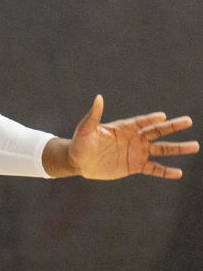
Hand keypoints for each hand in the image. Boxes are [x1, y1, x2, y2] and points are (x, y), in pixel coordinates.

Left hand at [66, 95, 198, 179]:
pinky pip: (154, 169)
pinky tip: (179, 173)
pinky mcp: (135, 166)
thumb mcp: (86, 129)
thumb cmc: (81, 143)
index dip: (151, 118)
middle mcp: (134, 138)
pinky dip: (165, 171)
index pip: (141, 122)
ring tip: (194, 146)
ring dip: (177, 148)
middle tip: (188, 121)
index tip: (162, 116)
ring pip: (161, 149)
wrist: (79, 161)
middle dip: (172, 127)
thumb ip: (94, 115)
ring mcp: (137, 152)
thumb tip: (98, 97)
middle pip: (157, 131)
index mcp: (124, 127)